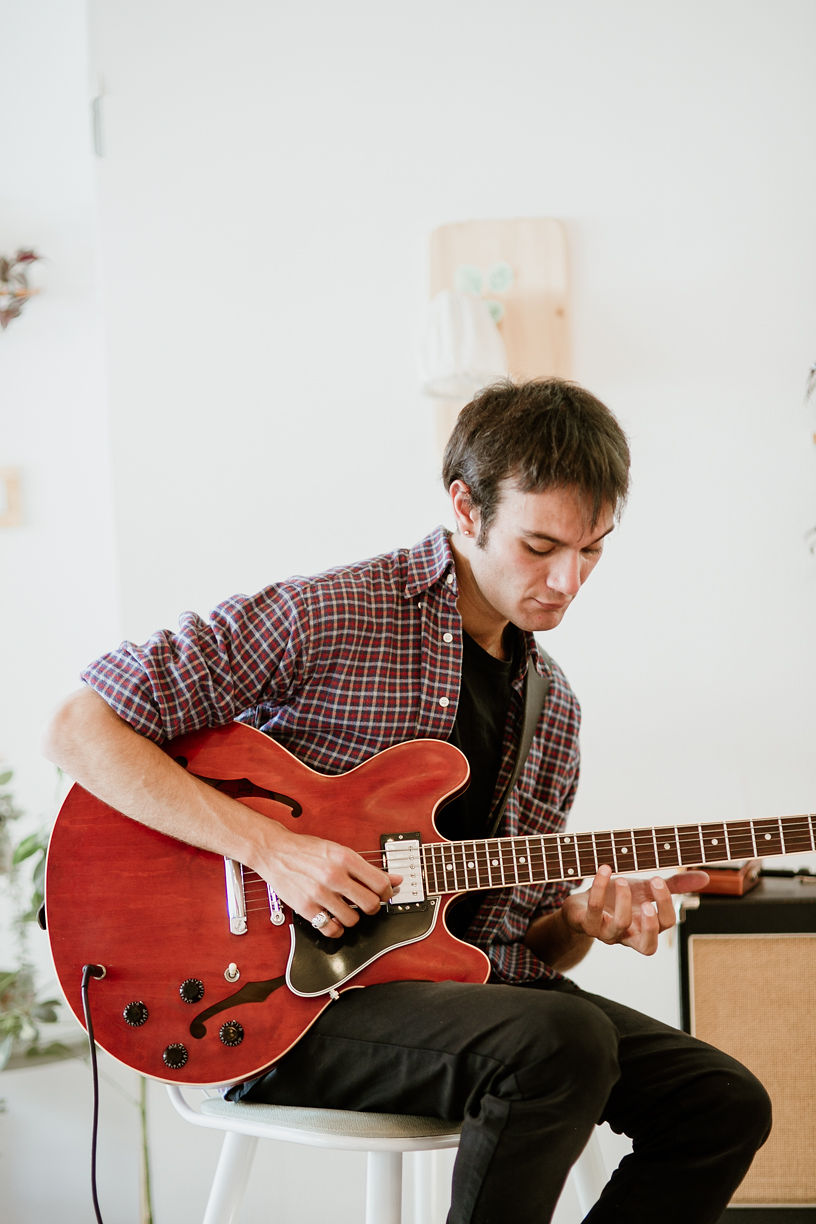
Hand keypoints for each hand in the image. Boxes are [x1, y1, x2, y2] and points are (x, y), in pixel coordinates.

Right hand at [255, 823, 400, 940]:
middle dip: (373, 907)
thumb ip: (367, 868)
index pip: (380, 883)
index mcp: (345, 858)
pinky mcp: (306, 907)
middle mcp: (334, 875)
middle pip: (370, 904)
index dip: (387, 892)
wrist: (274, 850)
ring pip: (353, 919)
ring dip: (353, 918)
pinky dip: (336, 928)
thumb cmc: (307, 849)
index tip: (384, 894)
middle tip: (367, 904)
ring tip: (347, 909)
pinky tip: (334, 919)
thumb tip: (394, 879)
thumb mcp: (339, 850)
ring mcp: (319, 893)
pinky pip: (330, 928)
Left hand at [561, 866, 709, 955]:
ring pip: (618, 928)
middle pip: (647, 947)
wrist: (580, 905)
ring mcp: (606, 932)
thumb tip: (706, 878)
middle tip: (647, 903)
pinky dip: (597, 891)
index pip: (665, 926)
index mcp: (645, 926)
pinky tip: (603, 871)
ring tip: (621, 879)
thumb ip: (673, 886)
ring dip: (622, 902)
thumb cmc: (616, 900)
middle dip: (650, 926)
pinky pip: (591, 914)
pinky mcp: (585, 924)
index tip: (658, 880)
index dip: (664, 906)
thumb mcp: (644, 891)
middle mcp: (628, 934)